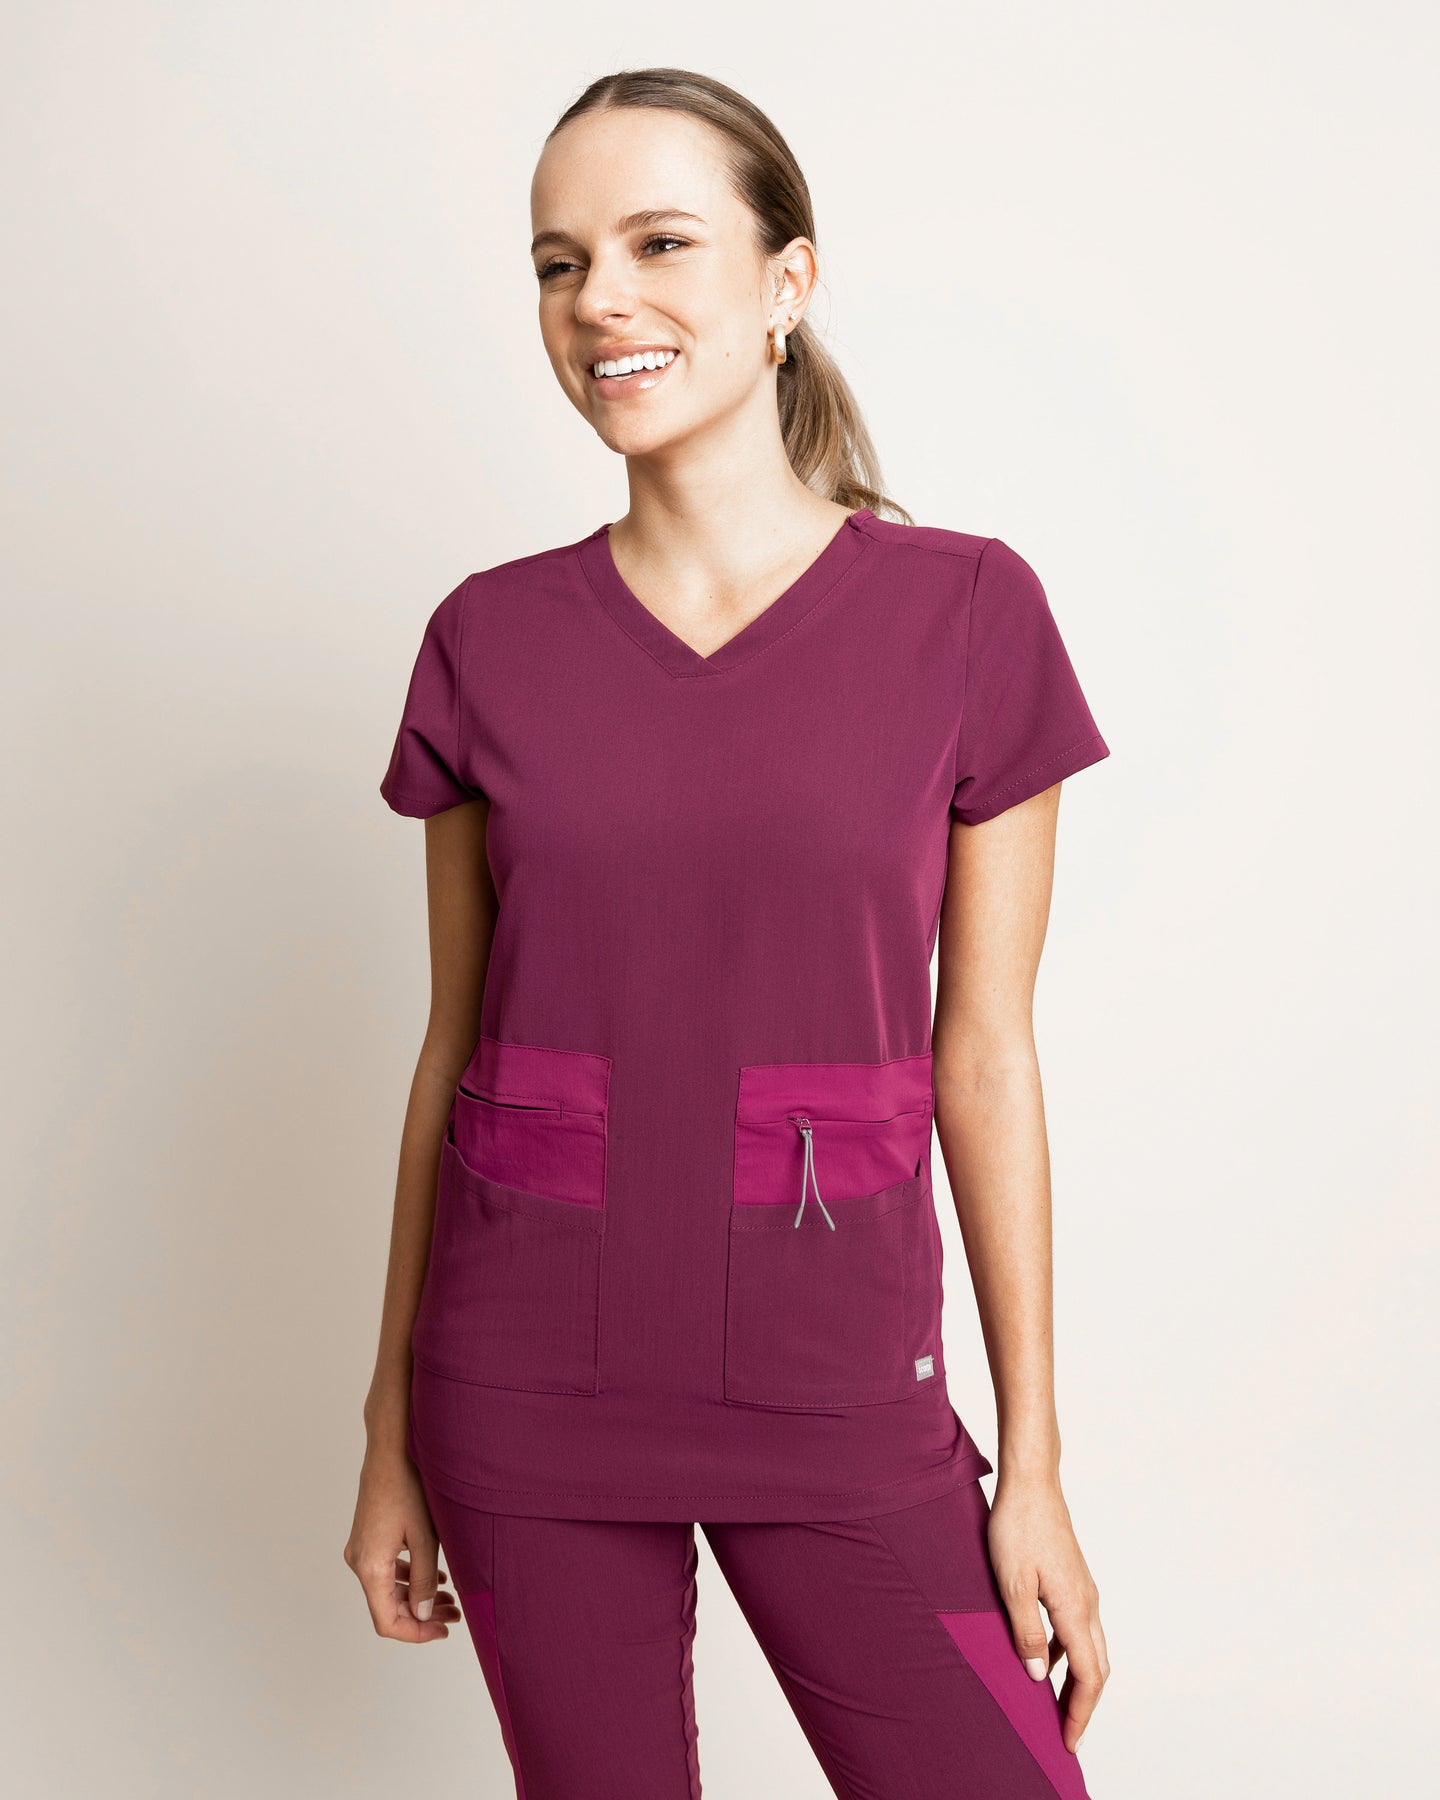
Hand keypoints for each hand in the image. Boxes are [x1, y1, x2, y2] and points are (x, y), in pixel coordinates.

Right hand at [344, 1441, 461, 1642]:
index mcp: (369, 1566)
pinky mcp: (368, 1537)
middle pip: (388, 1606)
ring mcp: (361, 1548)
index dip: (417, 1633)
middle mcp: (359, 1561)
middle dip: (422, 1615)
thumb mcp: (424, 1536)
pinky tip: (435, 1575)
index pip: (387, 1621)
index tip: (444, 1630)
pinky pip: (386, 1569)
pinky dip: (408, 1577)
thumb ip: (424, 1579)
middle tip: (455, 1614)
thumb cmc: (408, 1485)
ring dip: (417, 1596)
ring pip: (388, 1588)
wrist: (391, 1447)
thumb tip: (423, 1614)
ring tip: (450, 1597)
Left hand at [986, 1474, 1108, 1754]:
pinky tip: (1048, 1654)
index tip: (1068, 1740)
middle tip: (1065, 1731)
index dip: (1080, 1712)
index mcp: (1074, 1608)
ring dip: (1079, 1678)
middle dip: (1084, 1703)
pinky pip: (1080, 1627)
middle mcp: (1087, 1602)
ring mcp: (1083, 1589)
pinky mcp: (1074, 1578)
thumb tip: (1038, 1676)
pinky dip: (1072, 1652)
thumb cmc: (1017, 1527)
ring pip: (1091, 1647)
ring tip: (1056, 1702)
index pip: (1089, 1676)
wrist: (1031, 1482)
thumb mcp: (1011, 1585)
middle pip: (1098, 1667)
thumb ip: (1026, 1632)